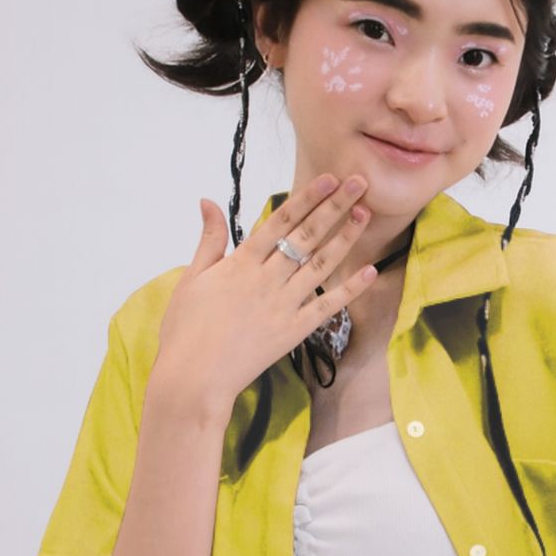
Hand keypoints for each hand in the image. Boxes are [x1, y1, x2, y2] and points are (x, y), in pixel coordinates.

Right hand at [154, 172, 379, 418]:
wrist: (194, 377)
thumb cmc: (186, 329)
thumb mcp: (192, 277)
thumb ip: (209, 239)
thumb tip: (208, 201)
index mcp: (241, 263)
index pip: (280, 221)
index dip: (307, 197)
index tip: (329, 178)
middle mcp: (267, 279)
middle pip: (307, 236)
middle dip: (335, 207)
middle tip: (358, 183)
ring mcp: (283, 306)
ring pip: (321, 265)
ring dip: (345, 238)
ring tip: (365, 214)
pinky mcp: (293, 332)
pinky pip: (327, 307)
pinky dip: (350, 290)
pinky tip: (369, 271)